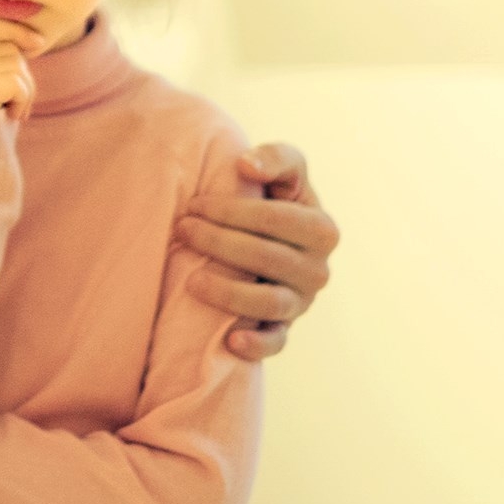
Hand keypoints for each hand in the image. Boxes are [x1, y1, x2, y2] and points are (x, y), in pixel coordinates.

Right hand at [0, 16, 43, 123]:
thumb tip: (33, 38)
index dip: (14, 29)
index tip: (37, 44)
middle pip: (6, 47)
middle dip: (24, 73)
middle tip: (19, 100)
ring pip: (15, 63)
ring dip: (26, 89)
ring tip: (15, 109)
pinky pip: (17, 81)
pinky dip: (25, 99)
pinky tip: (13, 116)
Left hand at [177, 142, 338, 361]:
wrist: (270, 240)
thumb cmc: (274, 200)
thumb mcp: (284, 174)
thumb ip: (277, 158)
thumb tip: (246, 166)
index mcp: (321, 229)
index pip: (275, 219)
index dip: (232, 210)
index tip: (194, 204)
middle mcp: (318, 269)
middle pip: (268, 257)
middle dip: (220, 243)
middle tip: (182, 230)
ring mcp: (302, 302)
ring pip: (270, 302)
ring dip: (230, 293)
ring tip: (192, 280)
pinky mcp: (285, 328)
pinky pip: (276, 342)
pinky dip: (257, 344)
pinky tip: (230, 341)